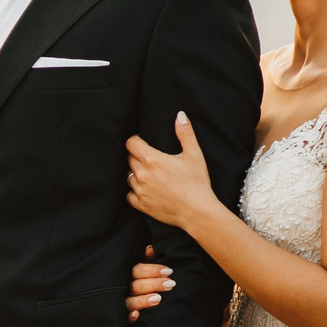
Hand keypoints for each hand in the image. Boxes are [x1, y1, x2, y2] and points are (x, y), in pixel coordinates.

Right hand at [126, 244, 173, 321]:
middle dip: (153, 284)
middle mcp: (123, 288)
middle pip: (136, 286)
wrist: (125, 303)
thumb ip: (147, 259)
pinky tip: (136, 315)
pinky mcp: (123, 318)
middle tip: (170, 284)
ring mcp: (122, 303)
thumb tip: (151, 249)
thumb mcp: (143, 268)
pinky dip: (129, 317)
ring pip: (130, 301)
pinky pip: (124, 318)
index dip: (152, 270)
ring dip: (143, 300)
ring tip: (158, 299)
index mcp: (128, 274)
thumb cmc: (140, 281)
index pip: (137, 270)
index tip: (169, 271)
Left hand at [127, 113, 217, 231]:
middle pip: (129, 158)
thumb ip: (185, 133)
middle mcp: (142, 174)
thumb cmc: (197, 182)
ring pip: (129, 176)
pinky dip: (136, 191)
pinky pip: (130, 195)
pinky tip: (148, 189)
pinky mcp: (141, 205)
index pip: (131, 143)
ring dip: (136, 173)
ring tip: (151, 175)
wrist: (197, 211)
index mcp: (152, 160)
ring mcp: (140, 191)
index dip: (136, 140)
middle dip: (137, 156)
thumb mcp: (194, 154)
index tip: (143, 141)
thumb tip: (180, 115)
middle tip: (152, 159)